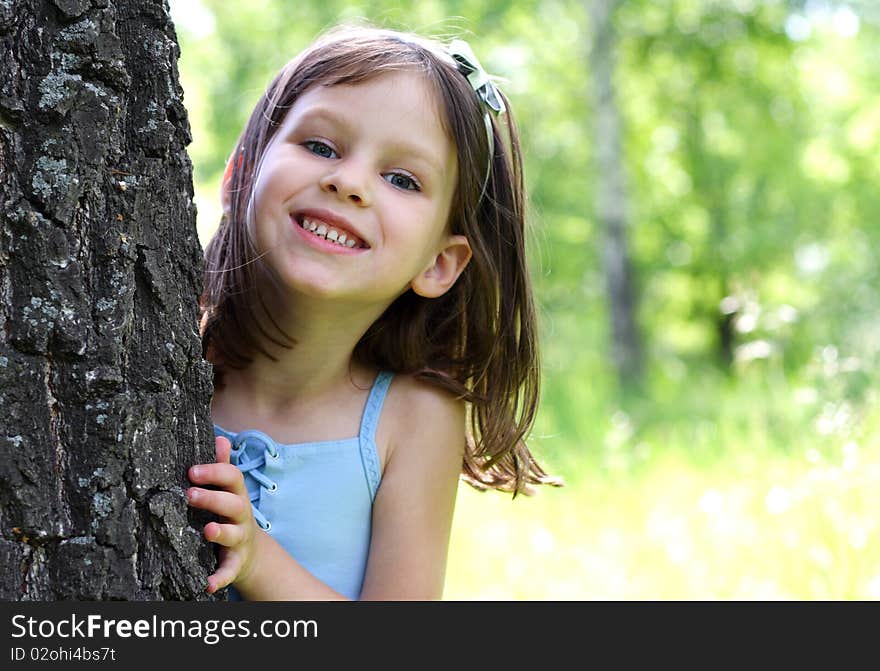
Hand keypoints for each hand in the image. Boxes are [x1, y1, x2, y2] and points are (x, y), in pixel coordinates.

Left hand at [187, 436, 259, 593]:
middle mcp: (241, 516)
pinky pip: (228, 571)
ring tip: (207, 531)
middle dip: (213, 498)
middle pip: (232, 504)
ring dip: (221, 532)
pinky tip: (206, 584)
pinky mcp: (235, 563)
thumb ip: (222, 467)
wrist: (251, 551)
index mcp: (236, 494)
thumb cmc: (231, 513)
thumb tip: (219, 438)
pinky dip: (218, 578)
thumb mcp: (230, 490)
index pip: (232, 477)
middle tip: (190, 494)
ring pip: (233, 535)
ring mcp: (239, 540)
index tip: (191, 471)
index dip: (214, 473)